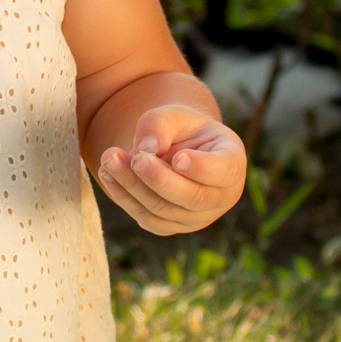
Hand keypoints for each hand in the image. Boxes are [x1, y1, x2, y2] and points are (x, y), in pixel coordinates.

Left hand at [93, 104, 245, 235]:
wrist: (174, 148)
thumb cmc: (180, 129)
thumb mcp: (173, 115)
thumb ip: (160, 124)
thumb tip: (146, 148)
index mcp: (232, 162)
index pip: (226, 170)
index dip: (203, 168)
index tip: (178, 157)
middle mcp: (221, 196)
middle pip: (192, 197)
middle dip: (159, 179)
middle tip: (135, 158)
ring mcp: (198, 217)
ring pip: (164, 210)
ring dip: (133, 186)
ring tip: (110, 158)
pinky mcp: (172, 226)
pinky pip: (147, 218)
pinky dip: (125, 198)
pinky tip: (108, 175)